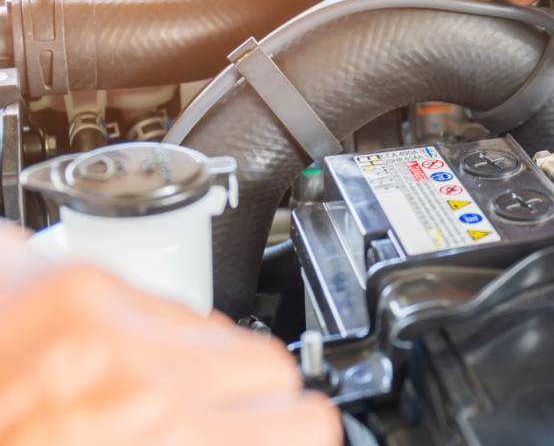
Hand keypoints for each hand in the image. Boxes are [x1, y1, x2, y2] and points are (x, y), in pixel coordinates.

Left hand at [0, 225, 339, 445]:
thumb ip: (174, 438)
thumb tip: (226, 432)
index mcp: (147, 433)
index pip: (299, 425)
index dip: (300, 439)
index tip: (287, 445)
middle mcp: (139, 380)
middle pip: (277, 378)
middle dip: (264, 414)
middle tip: (225, 436)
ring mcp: (113, 327)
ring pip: (232, 338)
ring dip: (219, 377)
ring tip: (169, 410)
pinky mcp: (88, 288)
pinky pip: (178, 314)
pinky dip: (173, 345)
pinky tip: (126, 376)